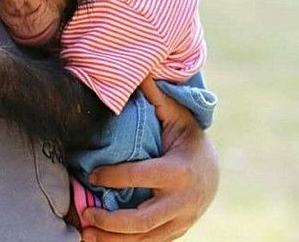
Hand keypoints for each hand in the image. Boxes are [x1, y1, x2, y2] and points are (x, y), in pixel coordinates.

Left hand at [80, 77, 218, 241]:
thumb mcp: (177, 116)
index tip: (92, 174)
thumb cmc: (187, 139)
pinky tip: (99, 241)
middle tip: (84, 214)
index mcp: (179, 171)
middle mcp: (182, 202)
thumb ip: (157, 98)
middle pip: (143, 219)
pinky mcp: (175, 233)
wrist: (213, 173)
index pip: (142, 176)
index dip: (115, 177)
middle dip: (111, 221)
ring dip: (113, 240)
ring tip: (85, 234)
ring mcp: (180, 221)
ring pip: (145, 238)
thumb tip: (141, 73)